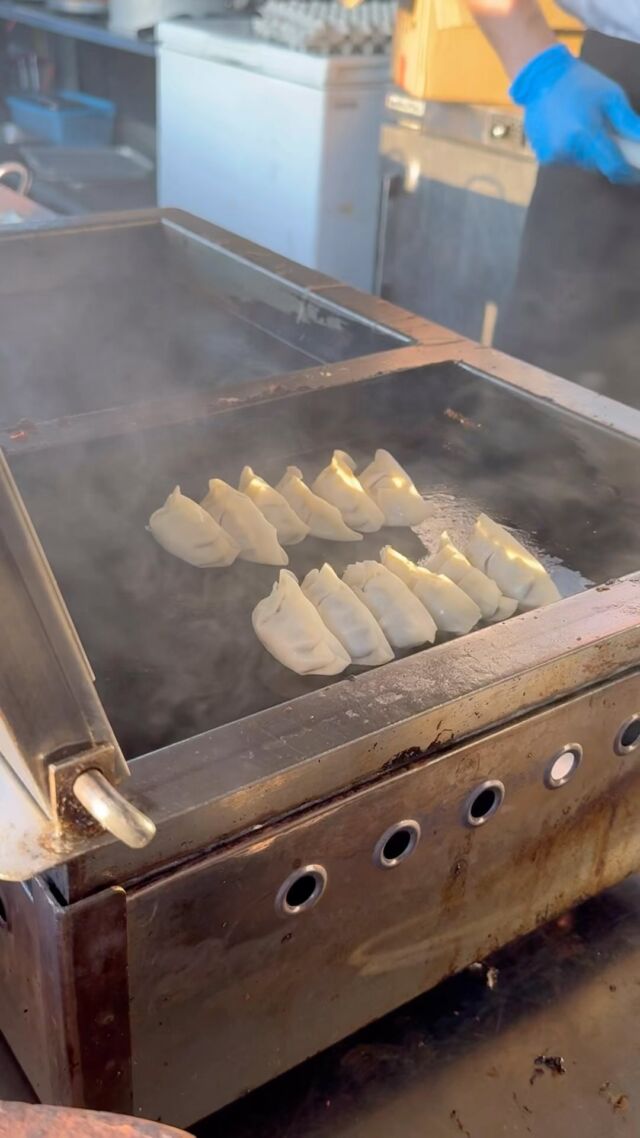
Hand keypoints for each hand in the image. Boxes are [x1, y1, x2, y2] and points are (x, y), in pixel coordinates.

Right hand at [511, 44, 639, 182]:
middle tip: (606, 135)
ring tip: (584, 128)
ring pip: (581, 163)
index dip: (626, 172)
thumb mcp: (611, 96)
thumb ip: (629, 123)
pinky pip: (566, 160)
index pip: (612, 166)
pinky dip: (572, 151)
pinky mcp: (543, 157)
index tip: (635, 173)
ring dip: (589, 152)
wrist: (541, 79)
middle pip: (597, 165)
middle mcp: (568, 149)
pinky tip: (567, 131)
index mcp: (587, 133)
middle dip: (606, 155)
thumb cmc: (580, 83)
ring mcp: (553, 155)